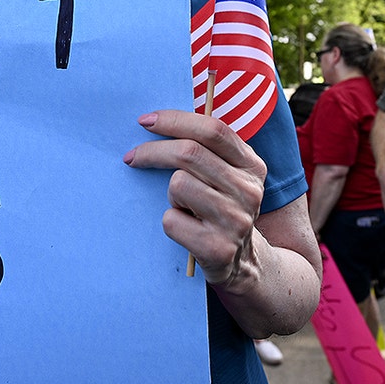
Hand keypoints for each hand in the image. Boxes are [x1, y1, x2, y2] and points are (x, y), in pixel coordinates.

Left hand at [123, 110, 264, 289]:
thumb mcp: (228, 177)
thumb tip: (159, 120)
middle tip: (132, 156)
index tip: (145, 121)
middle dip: (152, 151)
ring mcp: (235, 220)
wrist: (243, 262)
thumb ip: (208, 150)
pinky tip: (186, 229)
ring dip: (171, 195)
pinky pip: (172, 220)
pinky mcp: (217, 248)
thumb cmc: (221, 209)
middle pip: (190, 154)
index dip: (175, 121)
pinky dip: (171, 222)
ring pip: (178, 185)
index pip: (213, 130)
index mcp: (252, 166)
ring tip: (183, 206)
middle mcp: (248, 191)